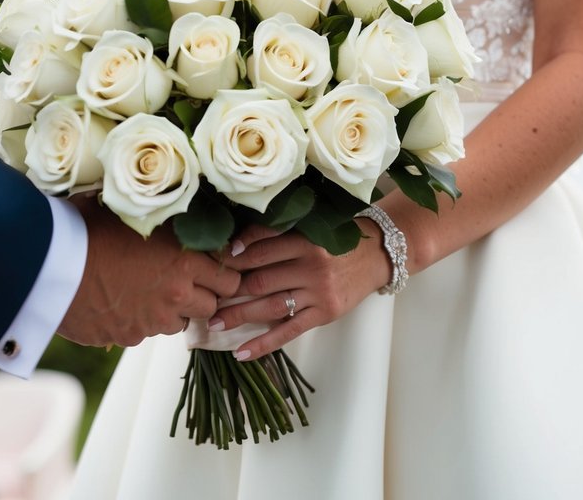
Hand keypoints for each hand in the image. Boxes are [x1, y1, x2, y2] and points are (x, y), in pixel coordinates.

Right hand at [57, 194, 240, 347]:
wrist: (46, 263)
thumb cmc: (86, 226)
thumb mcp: (129, 210)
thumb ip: (161, 215)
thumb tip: (173, 199)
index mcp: (183, 259)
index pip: (230, 277)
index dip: (224, 273)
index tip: (215, 267)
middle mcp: (174, 294)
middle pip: (212, 306)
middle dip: (203, 295)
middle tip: (184, 281)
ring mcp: (151, 320)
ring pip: (178, 322)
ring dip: (171, 310)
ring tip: (147, 289)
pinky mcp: (128, 336)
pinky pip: (144, 332)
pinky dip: (139, 321)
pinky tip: (120, 301)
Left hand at [211, 222, 390, 360]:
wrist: (377, 255)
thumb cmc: (337, 240)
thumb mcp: (310, 229)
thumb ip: (278, 236)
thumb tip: (235, 248)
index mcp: (305, 240)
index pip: (260, 250)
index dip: (233, 258)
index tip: (212, 264)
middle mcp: (312, 266)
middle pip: (260, 280)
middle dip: (229, 290)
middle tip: (205, 297)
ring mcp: (318, 292)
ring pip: (270, 307)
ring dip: (238, 316)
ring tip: (214, 323)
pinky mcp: (324, 314)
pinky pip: (288, 332)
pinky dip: (263, 344)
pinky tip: (241, 352)